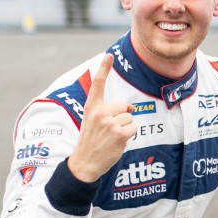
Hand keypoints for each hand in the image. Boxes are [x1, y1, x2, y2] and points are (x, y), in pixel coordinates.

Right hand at [66, 54, 135, 182]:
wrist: (84, 163)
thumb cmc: (91, 141)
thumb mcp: (93, 122)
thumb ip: (108, 111)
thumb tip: (131, 106)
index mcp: (91, 107)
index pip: (98, 84)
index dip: (104, 68)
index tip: (109, 55)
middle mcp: (99, 112)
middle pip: (124, 106)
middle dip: (122, 117)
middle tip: (108, 131)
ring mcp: (110, 122)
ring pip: (130, 117)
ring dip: (125, 128)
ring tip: (111, 138)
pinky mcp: (120, 133)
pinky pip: (133, 127)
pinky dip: (129, 135)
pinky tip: (117, 142)